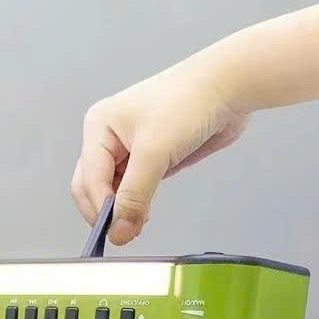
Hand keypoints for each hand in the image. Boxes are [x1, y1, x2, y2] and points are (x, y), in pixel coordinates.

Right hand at [71, 59, 249, 244]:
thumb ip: (135, 195)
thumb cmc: (189, 102)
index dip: (101, 208)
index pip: (89, 179)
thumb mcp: (155, 151)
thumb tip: (119, 232)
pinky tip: (143, 214)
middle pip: (91, 187)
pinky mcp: (148, 158)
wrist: (230, 86)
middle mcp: (107, 138)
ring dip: (121, 210)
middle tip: (124, 232)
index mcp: (99, 127)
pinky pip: (131, 188)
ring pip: (110, 190)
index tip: (117, 232)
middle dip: (105, 211)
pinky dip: (135, 204)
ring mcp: (127, 149)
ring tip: (137, 225)